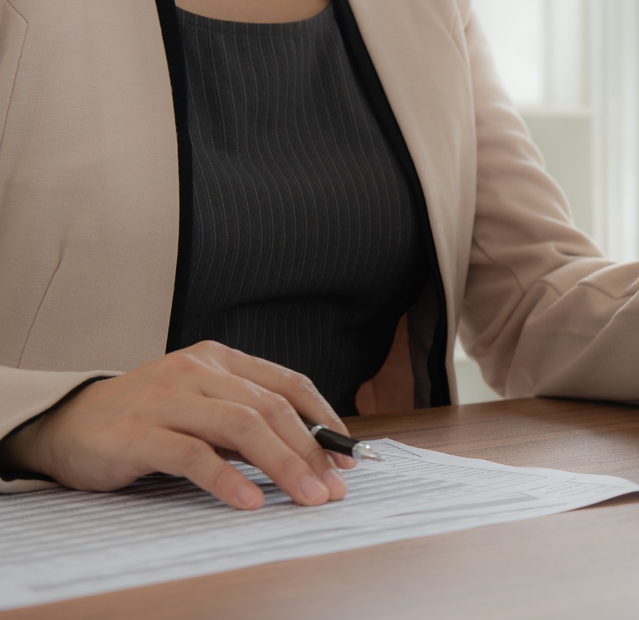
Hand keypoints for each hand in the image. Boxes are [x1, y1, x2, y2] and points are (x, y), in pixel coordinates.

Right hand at [0, 341, 353, 508]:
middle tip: (333, 487)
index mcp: (219, 360)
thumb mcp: (204, 409)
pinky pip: (192, 454)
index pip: (288, 384)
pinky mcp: (136, 433)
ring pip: (240, 426)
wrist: (67, 424)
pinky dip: (226, 479)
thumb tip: (313, 455)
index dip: (325, 420)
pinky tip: (250, 501)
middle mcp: (195, 372)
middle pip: (271, 408)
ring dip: (283, 464)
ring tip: (307, 495)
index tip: (348, 456)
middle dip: (311, 450)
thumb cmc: (146, 419)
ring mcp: (165, 399)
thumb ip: (248, 422)